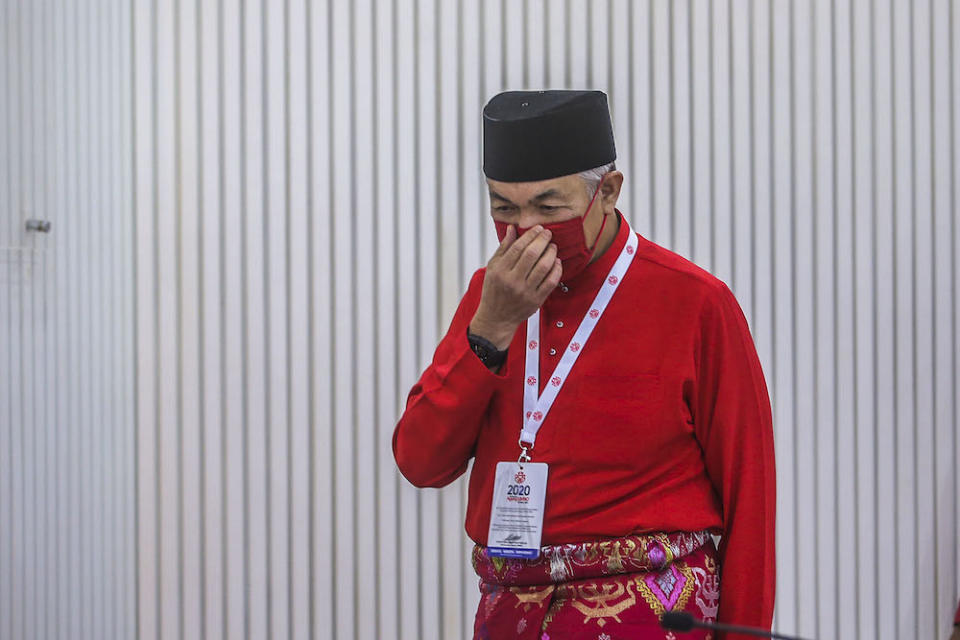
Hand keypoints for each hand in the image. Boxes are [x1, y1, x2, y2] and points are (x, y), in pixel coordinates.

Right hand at [469, 225, 561, 348]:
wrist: (496, 317)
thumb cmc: (493, 290)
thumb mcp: (492, 267)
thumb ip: (503, 248)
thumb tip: (512, 228)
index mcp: (500, 271)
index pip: (518, 247)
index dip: (530, 235)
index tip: (538, 229)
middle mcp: (512, 281)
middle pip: (532, 254)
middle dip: (542, 240)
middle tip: (548, 233)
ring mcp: (525, 291)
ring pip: (544, 267)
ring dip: (551, 253)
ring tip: (552, 246)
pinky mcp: (536, 300)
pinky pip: (551, 282)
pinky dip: (557, 269)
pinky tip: (556, 262)